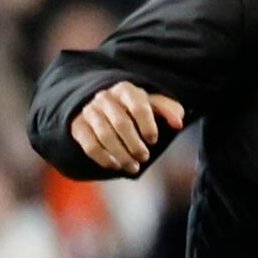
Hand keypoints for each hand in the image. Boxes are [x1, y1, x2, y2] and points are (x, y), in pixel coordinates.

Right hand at [68, 81, 184, 173]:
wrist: (100, 105)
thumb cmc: (133, 106)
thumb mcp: (151, 103)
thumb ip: (168, 110)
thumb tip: (178, 123)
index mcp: (126, 90)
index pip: (138, 106)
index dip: (147, 125)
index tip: (153, 140)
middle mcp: (105, 98)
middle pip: (121, 124)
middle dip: (135, 144)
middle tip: (144, 157)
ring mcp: (89, 112)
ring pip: (104, 136)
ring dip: (121, 155)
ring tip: (133, 167)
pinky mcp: (78, 126)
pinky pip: (89, 145)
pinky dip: (103, 158)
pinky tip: (116, 166)